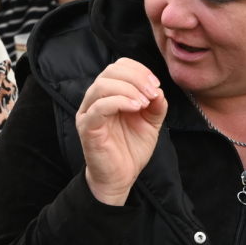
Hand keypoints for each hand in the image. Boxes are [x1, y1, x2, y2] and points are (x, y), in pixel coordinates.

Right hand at [76, 57, 165, 205]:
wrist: (120, 178)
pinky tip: (135, 108)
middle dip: (136, 77)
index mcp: (109, 94)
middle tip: (153, 92)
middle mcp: (95, 100)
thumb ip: (156, 105)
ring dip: (128, 89)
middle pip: (110, 71)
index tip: (156, 84)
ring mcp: (88, 113)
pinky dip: (119, 102)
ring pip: (102, 85)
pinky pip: (98, 107)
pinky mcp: (87, 127)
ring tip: (144, 102)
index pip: (118, 66)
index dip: (139, 70)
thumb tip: (158, 90)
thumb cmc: (131, 150)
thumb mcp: (150, 123)